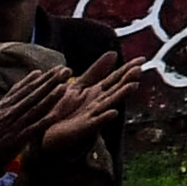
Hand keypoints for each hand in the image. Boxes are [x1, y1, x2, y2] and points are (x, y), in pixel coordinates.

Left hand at [22, 50, 160, 157]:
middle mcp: (98, 103)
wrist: (45, 132)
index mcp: (96, 92)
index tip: (142, 59)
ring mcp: (92, 116)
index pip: (115, 78)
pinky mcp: (83, 128)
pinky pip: (94, 123)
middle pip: (115, 89)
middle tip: (139, 69)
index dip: (127, 69)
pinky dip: (104, 118)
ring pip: (109, 103)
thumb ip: (95, 71)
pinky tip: (114, 112)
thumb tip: (114, 53)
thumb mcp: (79, 85)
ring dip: (121, 95)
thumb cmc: (62, 109)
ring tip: (133, 86)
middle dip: (127, 80)